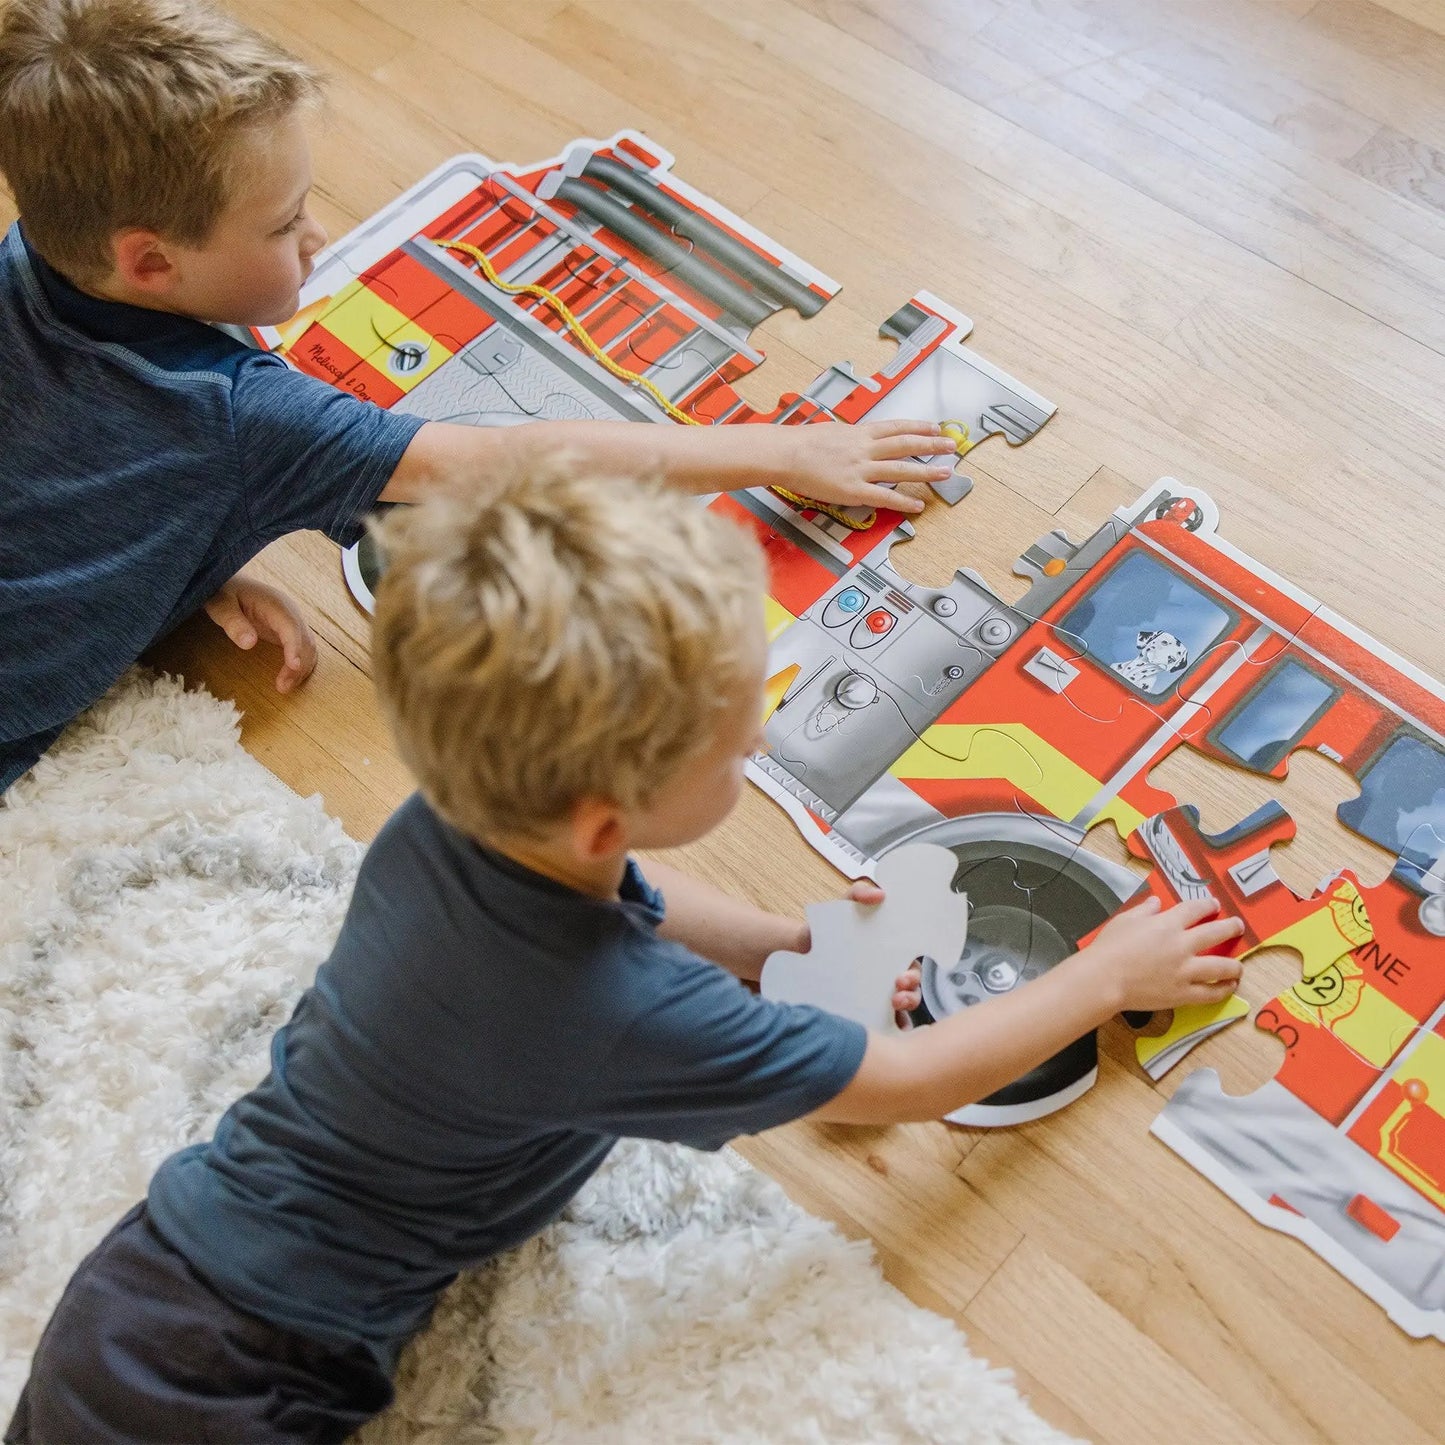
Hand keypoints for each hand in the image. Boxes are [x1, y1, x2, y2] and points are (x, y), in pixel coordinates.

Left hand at [203, 576, 316, 693]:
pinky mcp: (290, 630)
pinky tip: (291, 678)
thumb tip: (249, 643)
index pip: (291, 628)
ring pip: (308, 646)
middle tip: (282, 687)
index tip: (294, 666)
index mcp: (276, 605)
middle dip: (298, 665)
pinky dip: (302, 664)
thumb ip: (233, 622)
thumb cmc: (223, 593)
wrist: (230, 584)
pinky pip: (304, 648)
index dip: (295, 647)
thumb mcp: (221, 605)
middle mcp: (291, 613)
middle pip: (305, 640)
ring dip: (302, 668)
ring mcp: (293, 621)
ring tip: (284, 687)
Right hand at [779, 419, 959, 514]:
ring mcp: (861, 469)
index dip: (919, 427)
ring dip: (926, 471)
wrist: (786, 454)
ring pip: (901, 469)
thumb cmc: (801, 443)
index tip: (935, 427)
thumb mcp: (831, 431)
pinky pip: (884, 497)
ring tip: (946, 473)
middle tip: (952, 446)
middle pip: (906, 445)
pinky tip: (919, 504)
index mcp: (859, 433)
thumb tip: (857, 438)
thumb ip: (849, 437)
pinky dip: (903, 501)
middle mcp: (865, 448)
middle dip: (932, 444)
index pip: (896, 427)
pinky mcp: (853, 490)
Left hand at [804, 879, 922, 1027]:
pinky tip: (878, 1032)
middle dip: (911, 996)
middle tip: (897, 995)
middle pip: (909, 993)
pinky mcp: (855, 1012)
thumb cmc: (829, 930)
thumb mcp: (844, 906)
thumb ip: (859, 894)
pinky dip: (883, 1032)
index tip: (903, 977)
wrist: (798, 951)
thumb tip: (879, 894)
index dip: (913, 975)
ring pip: (898, 1013)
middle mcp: (884, 980)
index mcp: (888, 957)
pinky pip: (876, 1027)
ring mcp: (871, 999)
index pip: (910, 969)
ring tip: (891, 1010)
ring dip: (902, 1014)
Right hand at [1082, 896, 1245, 1013]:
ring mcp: (1186, 971)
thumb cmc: (1109, 947)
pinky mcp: (1183, 993)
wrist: (1104, 979)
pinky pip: (1211, 993)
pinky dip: (1223, 990)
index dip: (1208, 905)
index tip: (1214, 905)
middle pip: (1217, 933)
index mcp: (1167, 924)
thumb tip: (1156, 902)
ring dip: (1235, 965)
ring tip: (1238, 966)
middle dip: (1231, 928)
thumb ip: (1144, 910)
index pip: (1196, 909)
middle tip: (1238, 926)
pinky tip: (1228, 987)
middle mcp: (1182, 945)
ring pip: (1222, 967)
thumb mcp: (1124, 920)